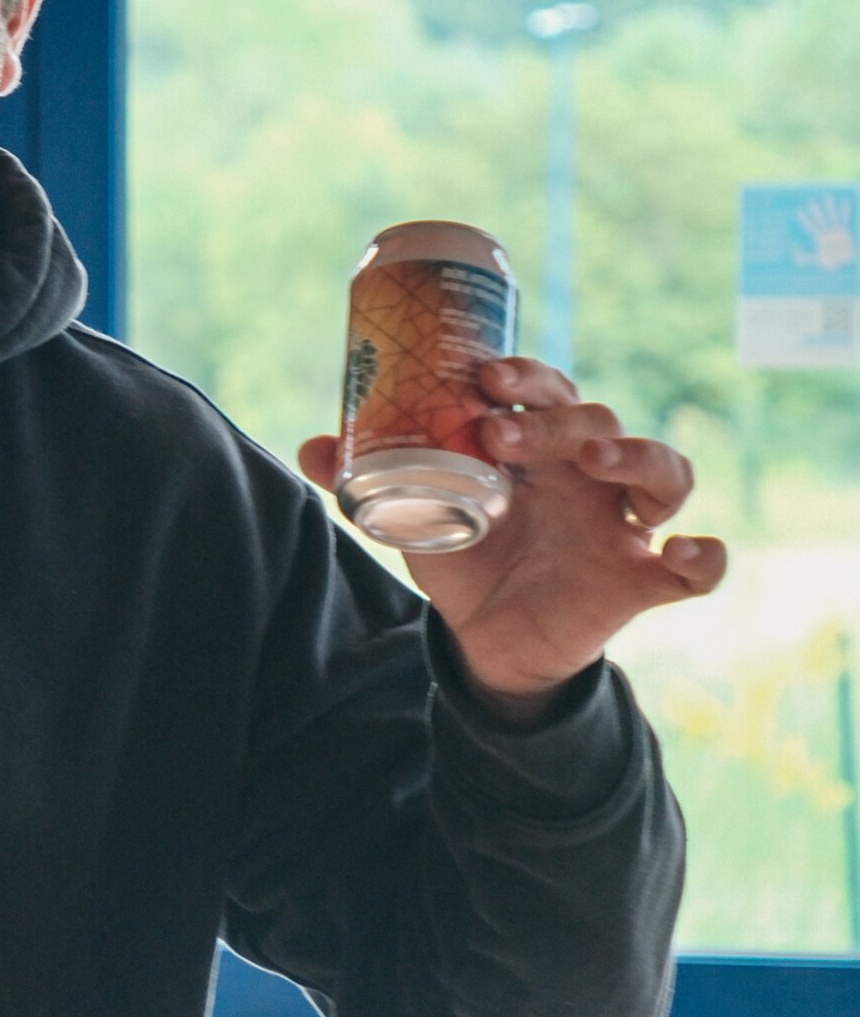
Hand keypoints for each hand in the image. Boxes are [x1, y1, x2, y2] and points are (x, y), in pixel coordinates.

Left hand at [298, 354, 726, 704]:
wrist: (486, 641)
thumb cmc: (464, 557)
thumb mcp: (413, 518)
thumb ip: (365, 481)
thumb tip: (308, 445)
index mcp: (540, 446)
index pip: (549, 391)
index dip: (526, 376)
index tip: (484, 375)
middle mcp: (589, 474)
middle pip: (600, 419)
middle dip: (557, 418)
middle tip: (503, 432)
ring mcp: (622, 525)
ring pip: (664, 471)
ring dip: (638, 454)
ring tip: (595, 459)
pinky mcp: (643, 581)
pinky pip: (700, 568)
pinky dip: (708, 556)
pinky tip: (688, 551)